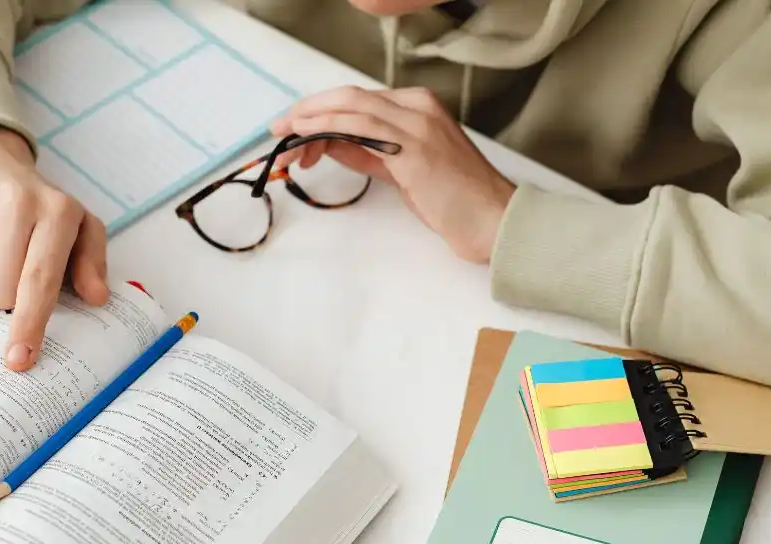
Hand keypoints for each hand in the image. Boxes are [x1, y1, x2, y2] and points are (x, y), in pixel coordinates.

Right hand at [0, 124, 108, 370]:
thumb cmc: (34, 203)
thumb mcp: (75, 224)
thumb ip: (91, 261)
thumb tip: (97, 297)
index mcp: (58, 211)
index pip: (41, 281)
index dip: (30, 324)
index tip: (20, 358)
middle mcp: (17, 202)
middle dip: (1, 296)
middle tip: (7, 267)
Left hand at [270, 86, 514, 262]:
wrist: (492, 220)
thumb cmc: (453, 199)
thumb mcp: (403, 168)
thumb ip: (369, 151)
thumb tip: (330, 144)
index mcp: (419, 107)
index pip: (358, 100)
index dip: (320, 110)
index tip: (294, 127)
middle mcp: (418, 107)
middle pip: (348, 97)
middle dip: (307, 110)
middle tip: (278, 128)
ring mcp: (417, 124)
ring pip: (350, 106)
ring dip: (310, 120)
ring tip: (284, 138)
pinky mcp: (414, 148)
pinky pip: (361, 127)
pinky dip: (327, 127)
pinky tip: (306, 136)